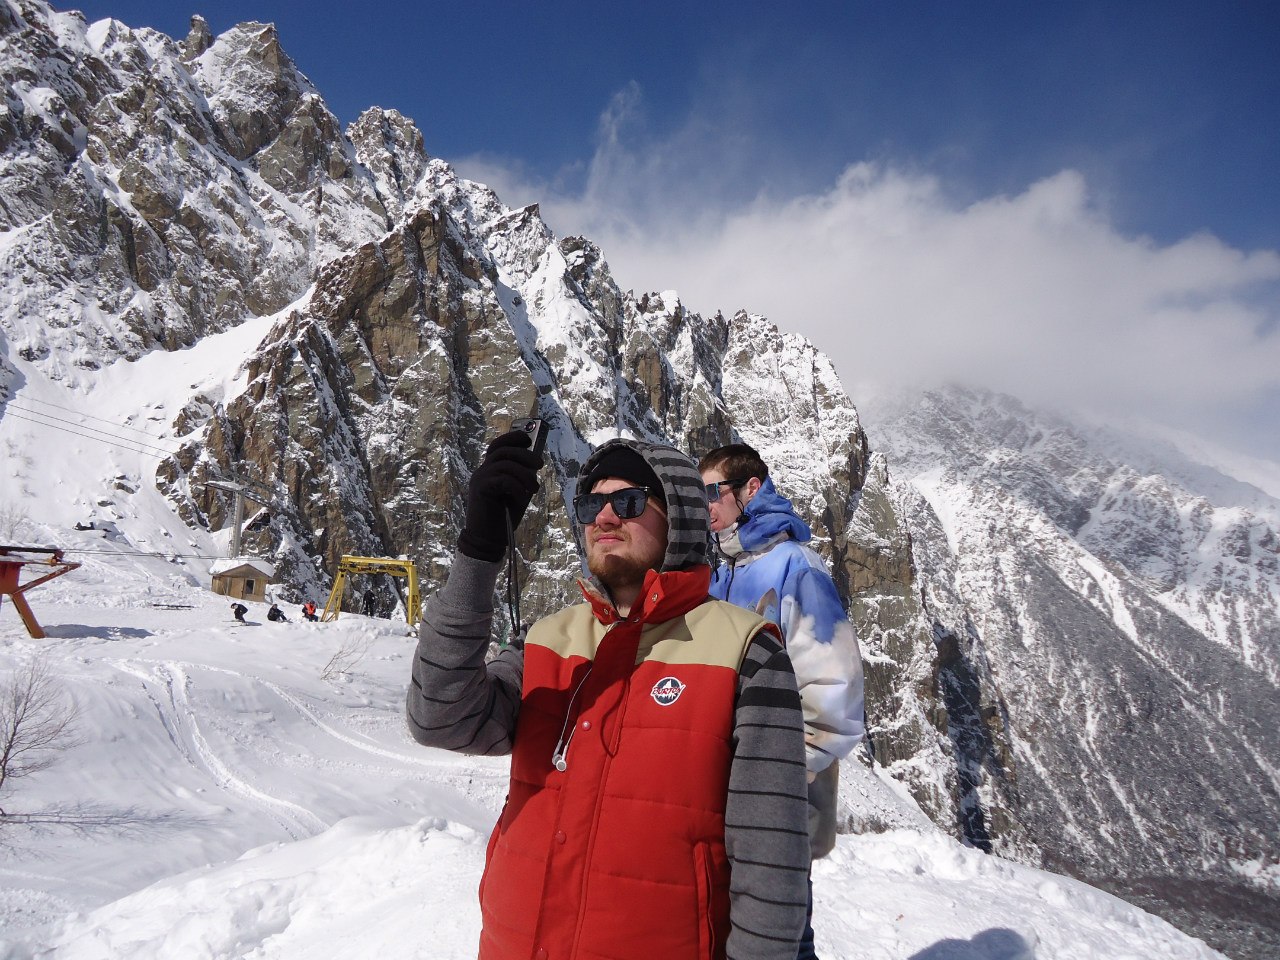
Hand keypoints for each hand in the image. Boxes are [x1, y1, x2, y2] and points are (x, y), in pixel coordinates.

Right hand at [457, 430, 544, 560]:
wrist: (488, 539)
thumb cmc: (504, 516)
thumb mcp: (518, 492)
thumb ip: (523, 476)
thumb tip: (535, 462)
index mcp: (491, 469)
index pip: (499, 445)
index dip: (513, 438)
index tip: (528, 439)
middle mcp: (483, 471)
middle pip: (503, 450)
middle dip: (525, 454)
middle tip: (540, 465)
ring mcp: (480, 478)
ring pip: (504, 463)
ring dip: (524, 474)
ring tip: (534, 489)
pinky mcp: (480, 488)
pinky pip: (502, 478)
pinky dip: (516, 486)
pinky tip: (522, 498)